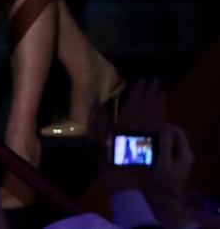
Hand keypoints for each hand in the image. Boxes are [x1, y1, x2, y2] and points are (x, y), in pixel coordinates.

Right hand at [102, 80, 165, 194]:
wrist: (120, 178)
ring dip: (158, 104)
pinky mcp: (149, 143)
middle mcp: (136, 128)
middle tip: (156, 82)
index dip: (138, 92)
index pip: (132, 104)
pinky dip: (161, 118)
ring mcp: (144, 136)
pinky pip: (157, 128)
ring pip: (154, 117)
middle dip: (150, 94)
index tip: (142, 81)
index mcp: (122, 124)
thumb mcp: (95, 138)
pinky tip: (164, 111)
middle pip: (145, 108)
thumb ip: (97, 119)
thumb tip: (99, 101)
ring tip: (163, 92)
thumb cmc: (105, 157)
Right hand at [152, 125, 193, 199]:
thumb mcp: (164, 163)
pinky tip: (146, 146)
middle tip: (146, 132)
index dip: (166, 127)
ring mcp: (177, 158)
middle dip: (160, 131)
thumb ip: (165, 145)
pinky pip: (164, 149)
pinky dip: (156, 145)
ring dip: (157, 138)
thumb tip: (164, 129)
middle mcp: (183, 154)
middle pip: (173, 136)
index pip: (178, 132)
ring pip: (168, 142)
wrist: (166, 200)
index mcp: (185, 153)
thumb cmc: (165, 182)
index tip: (152, 128)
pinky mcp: (170, 162)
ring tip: (144, 137)